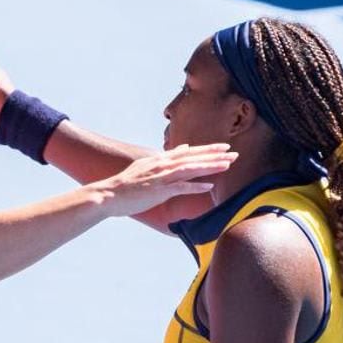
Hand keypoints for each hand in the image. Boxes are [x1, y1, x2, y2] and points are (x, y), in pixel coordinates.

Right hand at [95, 143, 236, 217]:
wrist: (108, 195)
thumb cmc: (125, 185)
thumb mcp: (145, 166)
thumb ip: (164, 158)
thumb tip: (182, 149)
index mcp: (160, 160)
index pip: (188, 153)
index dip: (206, 150)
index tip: (222, 148)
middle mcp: (162, 165)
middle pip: (193, 157)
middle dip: (214, 155)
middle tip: (233, 153)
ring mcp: (161, 177)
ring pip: (191, 169)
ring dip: (210, 166)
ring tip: (227, 164)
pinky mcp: (158, 190)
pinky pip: (181, 187)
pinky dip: (196, 186)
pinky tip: (209, 186)